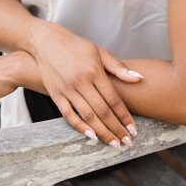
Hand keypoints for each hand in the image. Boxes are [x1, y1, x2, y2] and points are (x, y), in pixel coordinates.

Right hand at [28, 23, 142, 146]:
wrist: (46, 42)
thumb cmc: (76, 46)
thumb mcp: (99, 52)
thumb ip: (119, 67)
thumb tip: (139, 79)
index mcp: (95, 71)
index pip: (114, 99)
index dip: (124, 116)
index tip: (133, 129)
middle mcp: (81, 81)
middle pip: (102, 111)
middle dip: (116, 128)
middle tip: (127, 142)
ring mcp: (67, 89)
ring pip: (87, 116)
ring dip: (102, 132)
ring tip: (114, 143)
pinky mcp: (55, 94)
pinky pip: (68, 115)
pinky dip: (80, 127)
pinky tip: (91, 136)